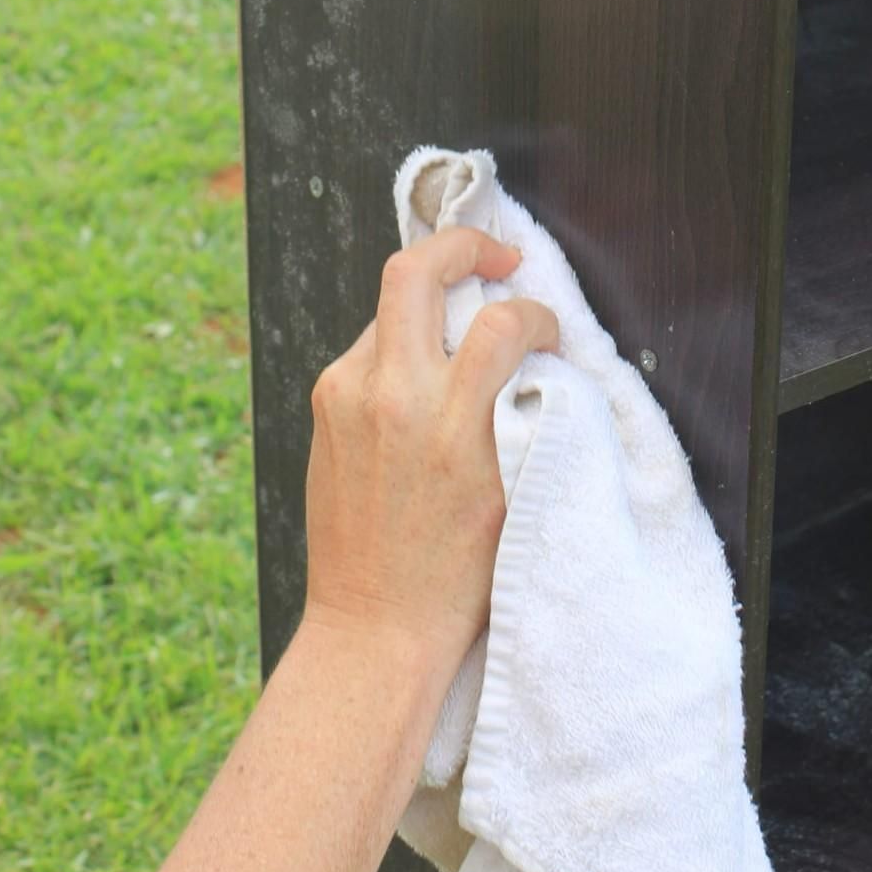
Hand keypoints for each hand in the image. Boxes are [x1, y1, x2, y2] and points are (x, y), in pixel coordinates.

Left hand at [303, 229, 559, 681]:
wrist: (374, 626)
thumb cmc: (455, 577)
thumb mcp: (512, 493)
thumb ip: (519, 413)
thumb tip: (534, 358)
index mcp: (451, 428)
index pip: (501, 323)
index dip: (536, 314)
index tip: (546, 330)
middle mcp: (390, 399)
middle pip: (413, 270)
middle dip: (460, 245)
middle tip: (495, 257)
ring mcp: (346, 397)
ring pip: (388, 304)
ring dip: (430, 301)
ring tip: (460, 331)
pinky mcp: (325, 406)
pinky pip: (367, 346)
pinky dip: (401, 344)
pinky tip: (422, 379)